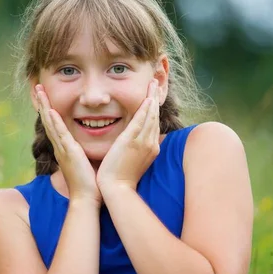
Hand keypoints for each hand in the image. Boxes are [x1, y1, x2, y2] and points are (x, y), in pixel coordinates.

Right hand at [36, 85, 101, 205]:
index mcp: (65, 148)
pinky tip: (51, 111)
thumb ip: (88, 150)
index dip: (49, 109)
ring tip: (40, 91)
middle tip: (38, 87)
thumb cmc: (91, 183)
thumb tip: (97, 142)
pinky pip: (60, 134)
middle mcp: (61, 146)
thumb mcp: (88, 161)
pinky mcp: (69, 153)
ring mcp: (63, 149)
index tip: (46, 96)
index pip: (56, 124)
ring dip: (45, 106)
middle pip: (49, 120)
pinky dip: (54, 122)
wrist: (87, 198)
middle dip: (43, 103)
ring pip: (50, 123)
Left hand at [96, 79, 160, 193]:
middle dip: (155, 99)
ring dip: (152, 99)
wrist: (117, 190)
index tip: (153, 99)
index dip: (154, 110)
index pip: (154, 124)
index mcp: (151, 149)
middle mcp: (151, 144)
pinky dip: (145, 109)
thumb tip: (133, 145)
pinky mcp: (132, 142)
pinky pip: (141, 121)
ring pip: (150, 116)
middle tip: (155, 84)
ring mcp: (143, 142)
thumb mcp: (133, 162)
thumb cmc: (121, 179)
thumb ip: (135, 151)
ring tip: (152, 84)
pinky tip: (147, 99)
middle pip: (155, 117)